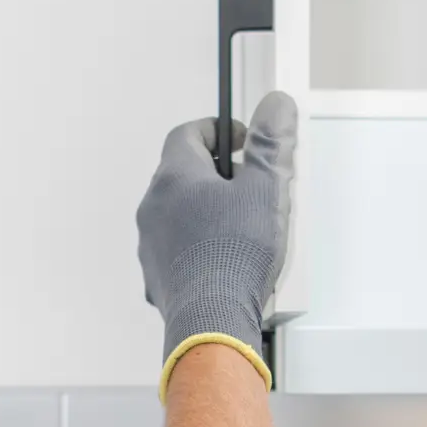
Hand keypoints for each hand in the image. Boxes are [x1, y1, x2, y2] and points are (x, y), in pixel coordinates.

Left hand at [136, 91, 296, 391]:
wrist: (212, 320)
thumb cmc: (235, 257)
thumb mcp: (266, 189)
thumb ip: (271, 143)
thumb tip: (275, 105)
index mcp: (175, 177)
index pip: (187, 134)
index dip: (216, 130)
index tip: (240, 140)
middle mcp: (154, 207)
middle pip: (182, 174)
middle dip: (215, 174)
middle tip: (248, 185)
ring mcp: (151, 245)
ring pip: (178, 215)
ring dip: (205, 213)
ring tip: (240, 228)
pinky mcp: (157, 277)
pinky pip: (176, 251)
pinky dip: (197, 249)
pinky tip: (225, 262)